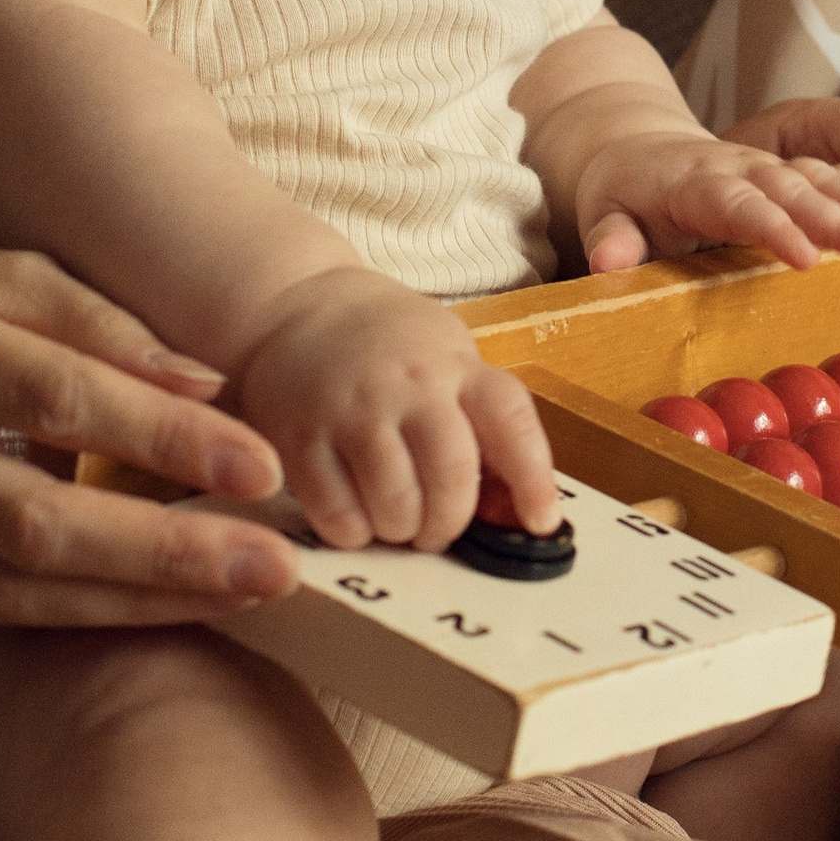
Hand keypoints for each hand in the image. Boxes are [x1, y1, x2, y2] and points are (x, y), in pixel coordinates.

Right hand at [0, 243, 308, 631]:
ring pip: (16, 588)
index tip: (261, 467)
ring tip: (248, 596)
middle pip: (34, 520)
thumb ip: (100, 323)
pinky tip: (174, 607)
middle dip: (166, 552)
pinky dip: (92, 616)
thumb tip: (208, 385)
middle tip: (277, 567)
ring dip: (141, 601)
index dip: (160, 438)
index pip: (53, 398)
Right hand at [237, 267, 556, 550]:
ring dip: (402, 531)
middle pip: (451, 475)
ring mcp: (351, 410)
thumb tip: (517, 513)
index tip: (542, 522)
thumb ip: (483, 428)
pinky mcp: (300, 437)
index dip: (534, 479)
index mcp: (456, 366)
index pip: (511, 420)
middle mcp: (408, 384)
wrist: (298, 308)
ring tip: (397, 522)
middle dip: (450, 522)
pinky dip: (354, 532)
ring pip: (395, 503)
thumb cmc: (389, 347)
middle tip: (438, 530)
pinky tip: (357, 516)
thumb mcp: (449, 361)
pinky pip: (336, 512)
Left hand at [577, 123, 839, 276]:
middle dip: (838, 217)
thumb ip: (611, 236)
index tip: (806, 257)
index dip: (772, 227)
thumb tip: (609, 262)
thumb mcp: (604, 211)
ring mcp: (772, 166)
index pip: (737, 204)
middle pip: (794, 190)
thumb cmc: (622, 190)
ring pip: (825, 180)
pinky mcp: (794, 170)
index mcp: (695, 180)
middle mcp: (742, 167)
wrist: (637, 144)